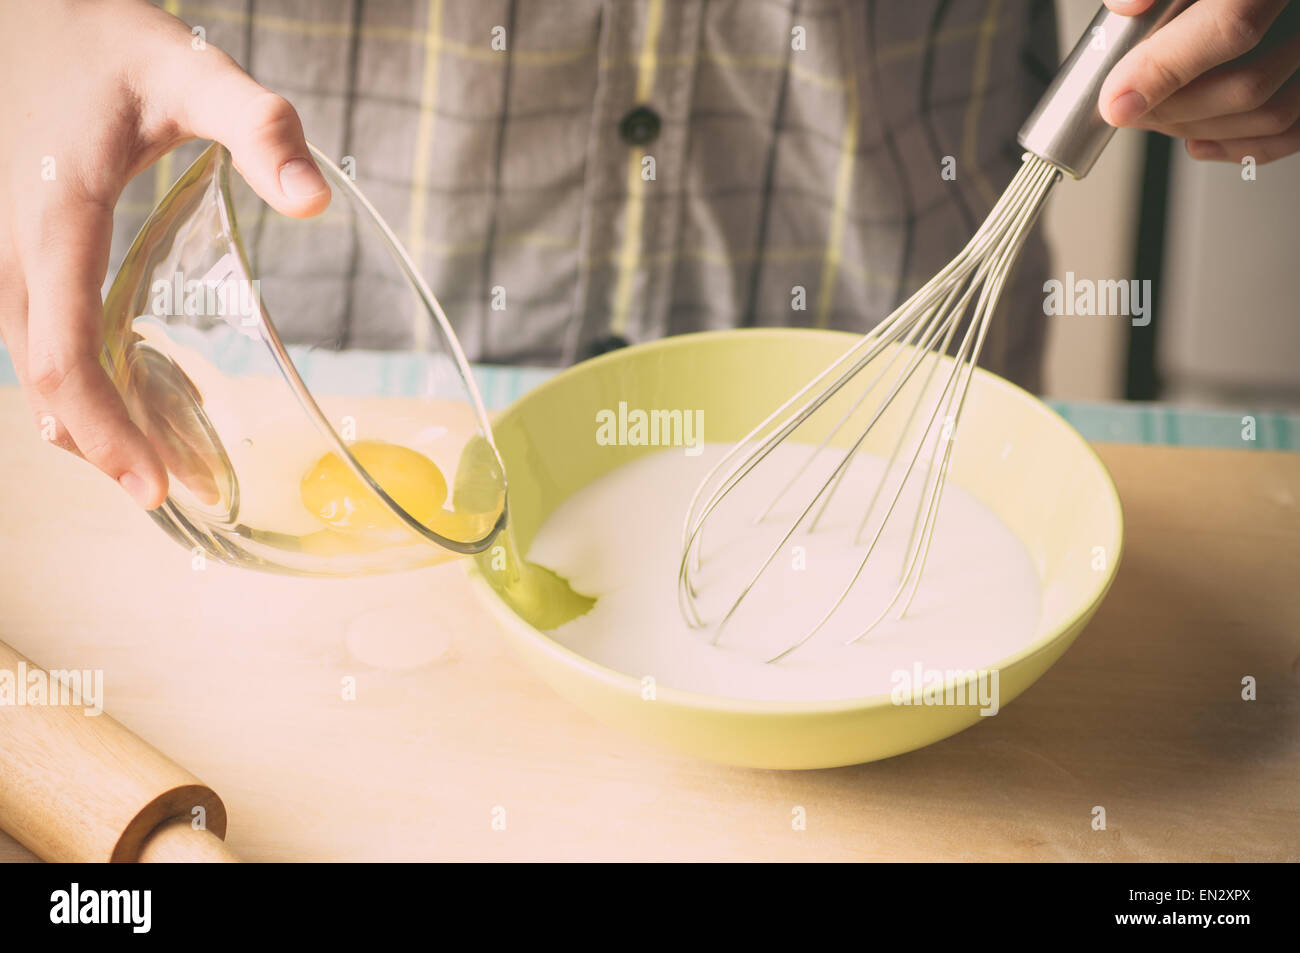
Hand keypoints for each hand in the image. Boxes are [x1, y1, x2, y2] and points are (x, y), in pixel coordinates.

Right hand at [0, 0, 328, 508]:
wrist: (27, 7)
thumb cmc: (107, 37)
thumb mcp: (190, 69)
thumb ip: (260, 128)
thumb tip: (317, 205)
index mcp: (52, 216)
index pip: (62, 352)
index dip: (103, 430)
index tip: (154, 486)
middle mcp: (7, 243)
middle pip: (39, 374)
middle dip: (100, 443)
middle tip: (175, 487)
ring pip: (26, 359)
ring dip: (84, 417)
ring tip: (158, 456)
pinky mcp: (8, 243)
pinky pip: (30, 329)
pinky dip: (72, 376)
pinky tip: (126, 392)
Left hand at [1100, 0, 1299, 162]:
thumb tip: (1124, 5)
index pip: (1229, 27)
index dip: (1164, 70)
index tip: (1116, 100)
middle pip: (1248, 84)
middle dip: (1172, 110)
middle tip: (1124, 106)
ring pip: (1272, 112)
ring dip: (1200, 130)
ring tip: (1151, 116)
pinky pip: (1294, 127)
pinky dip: (1242, 146)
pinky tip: (1196, 140)